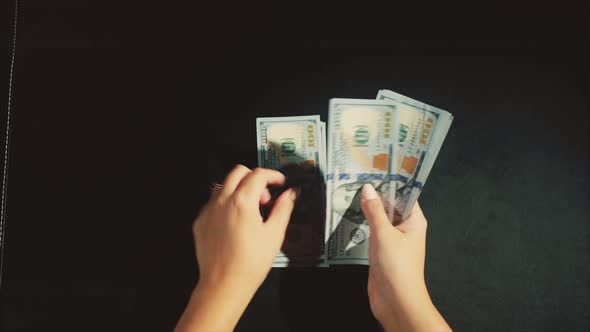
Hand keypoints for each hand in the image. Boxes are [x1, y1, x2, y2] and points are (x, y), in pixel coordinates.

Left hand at [175, 165, 296, 331]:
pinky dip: (226, 203)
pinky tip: (235, 222)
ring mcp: (208, 211)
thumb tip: (290, 194)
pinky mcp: (200, 222)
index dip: (273, 175)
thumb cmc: (249, 264)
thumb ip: (283, 208)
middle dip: (255, 178)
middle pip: (238, 172)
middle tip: (265, 197)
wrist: (224, 285)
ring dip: (239, 189)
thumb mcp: (274, 234)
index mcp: (242, 202)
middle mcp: (222, 201)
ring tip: (251, 210)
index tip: (280, 182)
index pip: (258, 174)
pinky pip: (213, 202)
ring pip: (223, 185)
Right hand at [361, 184, 450, 331]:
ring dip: (368, 209)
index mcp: (415, 221)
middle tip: (357, 177)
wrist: (396, 301)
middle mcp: (406, 228)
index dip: (391, 181)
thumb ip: (374, 210)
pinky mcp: (382, 250)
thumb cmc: (397, 268)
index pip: (405, 194)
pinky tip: (350, 215)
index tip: (375, 167)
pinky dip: (364, 224)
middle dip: (376, 194)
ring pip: (381, 218)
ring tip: (350, 191)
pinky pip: (373, 232)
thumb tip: (368, 189)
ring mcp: (394, 240)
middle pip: (391, 205)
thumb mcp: (384, 234)